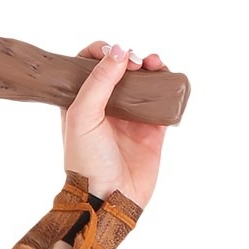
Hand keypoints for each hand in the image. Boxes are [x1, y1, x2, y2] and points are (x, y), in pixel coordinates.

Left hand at [63, 41, 170, 207]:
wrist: (109, 197)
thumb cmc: (87, 162)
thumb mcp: (82, 116)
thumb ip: (98, 81)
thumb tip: (119, 50)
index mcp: (81, 104)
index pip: (88, 67)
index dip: (99, 53)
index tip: (111, 51)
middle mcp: (105, 108)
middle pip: (119, 70)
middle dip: (129, 57)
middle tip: (135, 62)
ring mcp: (131, 118)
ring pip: (143, 81)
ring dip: (150, 66)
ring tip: (154, 63)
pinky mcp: (153, 129)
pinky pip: (163, 100)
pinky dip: (167, 83)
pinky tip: (166, 76)